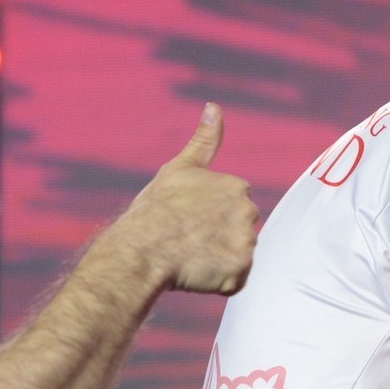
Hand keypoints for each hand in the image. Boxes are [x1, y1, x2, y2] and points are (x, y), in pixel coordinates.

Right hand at [113, 103, 259, 294]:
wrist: (140, 250)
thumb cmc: (154, 209)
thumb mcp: (179, 168)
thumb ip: (204, 140)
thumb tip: (214, 107)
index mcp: (238, 187)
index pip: (233, 206)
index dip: (209, 216)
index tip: (188, 220)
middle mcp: (249, 213)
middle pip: (239, 230)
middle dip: (219, 237)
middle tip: (189, 240)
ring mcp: (246, 243)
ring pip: (237, 255)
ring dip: (219, 259)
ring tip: (191, 257)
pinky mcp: (240, 271)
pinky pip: (236, 280)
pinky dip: (219, 281)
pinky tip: (197, 273)